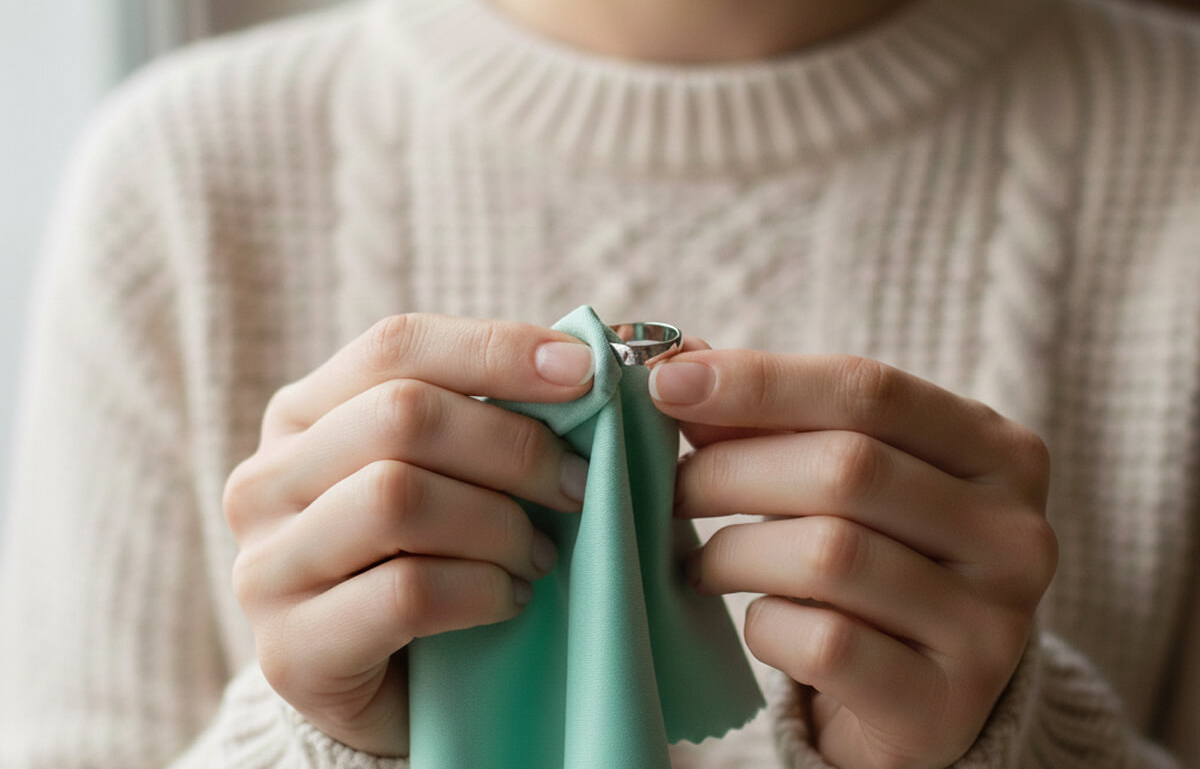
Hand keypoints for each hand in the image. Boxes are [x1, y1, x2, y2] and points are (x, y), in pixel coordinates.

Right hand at [224, 314, 593, 755]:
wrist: (388, 695)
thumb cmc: (434, 560)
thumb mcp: (450, 473)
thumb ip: (489, 412)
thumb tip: (583, 356)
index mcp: (303, 416)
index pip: (395, 346)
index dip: (497, 350)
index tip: (588, 372)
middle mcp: (265, 481)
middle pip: (400, 417)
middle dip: (512, 446)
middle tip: (579, 485)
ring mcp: (267, 567)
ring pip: (398, 498)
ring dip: (499, 524)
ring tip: (540, 554)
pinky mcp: (291, 651)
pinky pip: (406, 592)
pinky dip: (482, 589)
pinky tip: (511, 599)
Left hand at [649, 350, 1055, 768]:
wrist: (925, 701)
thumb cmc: (874, 560)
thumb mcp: (847, 477)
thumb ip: (775, 416)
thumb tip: (680, 365)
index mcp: (998, 452)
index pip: (871, 389)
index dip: (760, 381)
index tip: (669, 384)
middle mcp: (1014, 533)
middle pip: (846, 467)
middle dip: (731, 470)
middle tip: (673, 489)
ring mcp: (990, 624)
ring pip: (829, 554)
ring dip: (733, 551)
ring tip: (701, 561)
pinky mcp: (946, 703)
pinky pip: (825, 642)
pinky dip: (765, 625)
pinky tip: (759, 620)